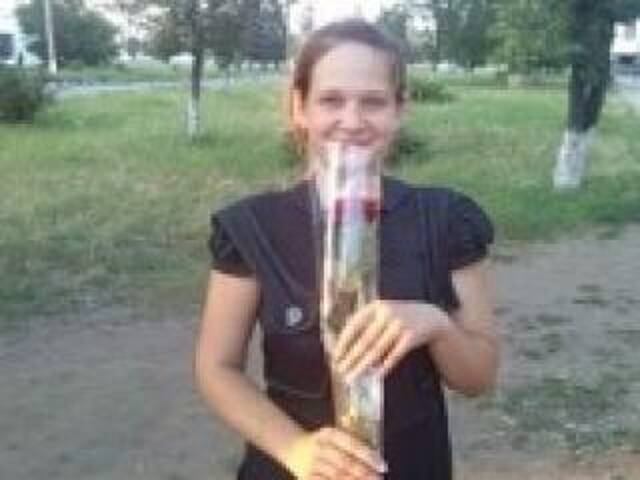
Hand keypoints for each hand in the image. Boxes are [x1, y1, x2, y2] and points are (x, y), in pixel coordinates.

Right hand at [286, 427, 386, 479]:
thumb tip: (376, 457)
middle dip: (365, 473)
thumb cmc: (322, 442)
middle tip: (378, 479)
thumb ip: (351, 441)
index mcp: (329, 434)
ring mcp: (313, 463)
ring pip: (337, 476)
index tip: (382, 466)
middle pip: (346, 463)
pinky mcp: (307, 477)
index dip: (368, 456)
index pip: (352, 444)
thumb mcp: (333, 435)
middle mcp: (320, 447)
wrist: (293, 447)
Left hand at [333, 300, 449, 380]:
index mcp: (375, 306)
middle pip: (364, 340)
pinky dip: (383, 367)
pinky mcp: (411, 336)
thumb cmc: (398, 318)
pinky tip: (373, 376)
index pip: (353, 326)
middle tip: (340, 371)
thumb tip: (344, 348)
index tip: (334, 357)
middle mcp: (386, 313)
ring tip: (352, 377)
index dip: (343, 342)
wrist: (431, 316)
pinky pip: (393, 355)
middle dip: (350, 358)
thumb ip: (365, 326)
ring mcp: (399, 324)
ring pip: (376, 350)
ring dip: (362, 366)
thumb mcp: (382, 314)